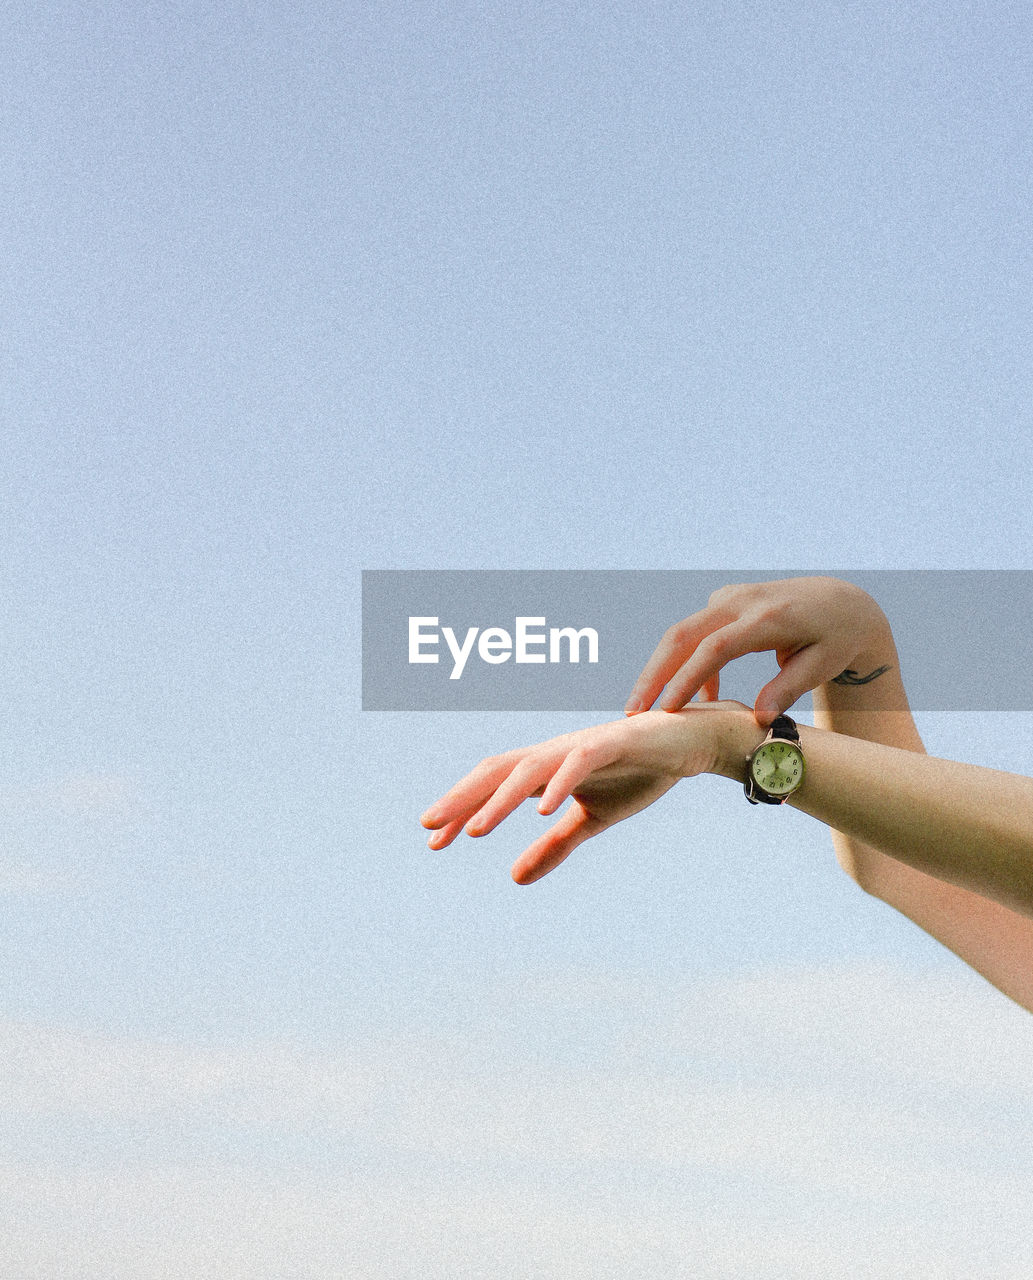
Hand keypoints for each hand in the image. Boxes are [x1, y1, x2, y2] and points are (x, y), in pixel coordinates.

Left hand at [420, 704, 752, 883]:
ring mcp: (581, 745)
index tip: (431, 840)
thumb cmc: (637, 774)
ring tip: (474, 829)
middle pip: (497, 770)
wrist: (689, 745)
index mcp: (545, 768)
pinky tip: (542, 809)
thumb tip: (513, 878)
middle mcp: (555, 752)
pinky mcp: (614, 742)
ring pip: (530, 768)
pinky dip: (559, 784)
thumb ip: (554, 846)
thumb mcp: (591, 821)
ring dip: (499, 799)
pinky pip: (579, 761)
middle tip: (428, 825)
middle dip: (461, 797)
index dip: (460, 808)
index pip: (492, 786)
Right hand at [624, 577, 892, 724]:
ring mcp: (728, 598)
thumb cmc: (835, 639)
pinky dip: (686, 667)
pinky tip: (696, 701)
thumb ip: (788, 689)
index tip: (668, 710)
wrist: (840, 601)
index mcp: (766, 618)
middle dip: (654, 675)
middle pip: (682, 636)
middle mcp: (740, 602)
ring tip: (645, 710)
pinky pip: (694, 635)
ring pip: (680, 634)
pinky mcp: (722, 603)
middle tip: (634, 712)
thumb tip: (760, 719)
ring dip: (660, 671)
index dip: (688, 679)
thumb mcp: (821, 665)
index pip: (715, 648)